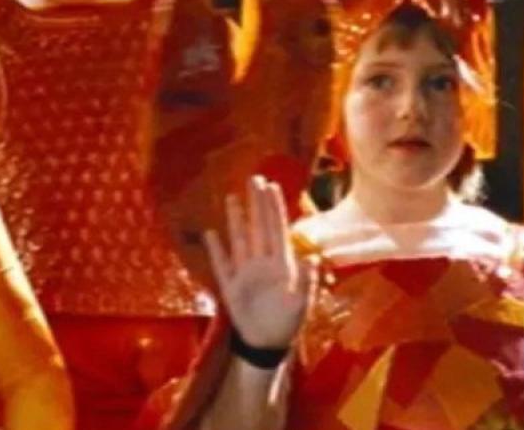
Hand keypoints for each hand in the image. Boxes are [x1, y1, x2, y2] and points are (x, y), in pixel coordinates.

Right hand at [204, 175, 313, 349]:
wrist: (267, 344)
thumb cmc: (288, 323)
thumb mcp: (302, 305)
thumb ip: (306, 282)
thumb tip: (312, 258)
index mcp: (282, 264)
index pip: (277, 229)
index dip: (274, 208)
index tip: (271, 186)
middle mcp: (262, 262)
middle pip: (258, 227)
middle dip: (257, 203)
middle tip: (254, 179)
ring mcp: (245, 272)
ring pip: (240, 240)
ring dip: (236, 219)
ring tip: (232, 197)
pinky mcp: (230, 285)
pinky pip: (222, 264)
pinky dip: (216, 249)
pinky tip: (211, 233)